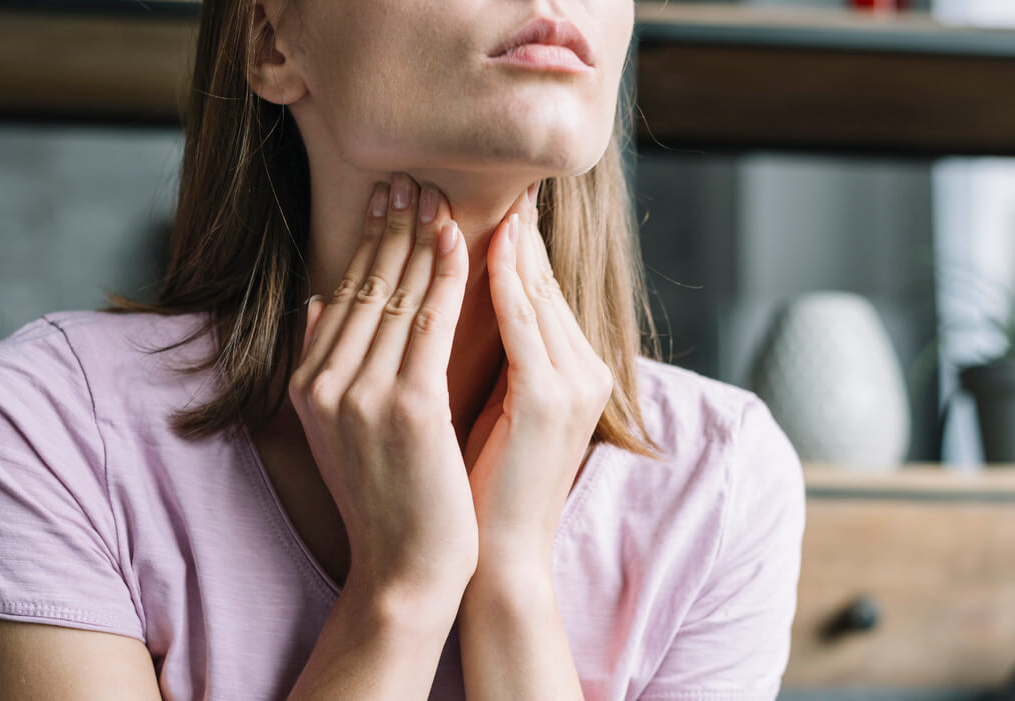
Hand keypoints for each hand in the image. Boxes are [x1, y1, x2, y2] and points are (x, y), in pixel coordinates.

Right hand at [289, 172, 477, 599]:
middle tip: (414, 176)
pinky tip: (460, 243)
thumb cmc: (387, 500)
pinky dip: (446, 278)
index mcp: (307, 385)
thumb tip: (318, 305)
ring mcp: (362, 395)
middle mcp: (325, 384)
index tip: (389, 198)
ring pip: (397, 296)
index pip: (344, 295)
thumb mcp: (339, 430)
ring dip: (420, 238)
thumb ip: (326, 365)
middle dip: (392, 226)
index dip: (368, 242)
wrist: (405, 571)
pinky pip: (430, 325)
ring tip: (438, 194)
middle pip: (366, 285)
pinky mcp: (408, 409)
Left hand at [463, 184, 614, 570]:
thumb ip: (474, 358)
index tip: (478, 201)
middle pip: (540, 281)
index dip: (509, 245)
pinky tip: (479, 243)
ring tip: (471, 192)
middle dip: (509, 228)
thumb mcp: (483, 410)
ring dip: (501, 238)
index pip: (537, 293)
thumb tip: (429, 309)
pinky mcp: (550, 398)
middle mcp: (585, 371)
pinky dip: (502, 279)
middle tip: (476, 175)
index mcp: (571, 375)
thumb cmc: (478, 489)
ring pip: (534, 291)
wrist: (495, 559)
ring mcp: (573, 383)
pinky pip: (524, 322)